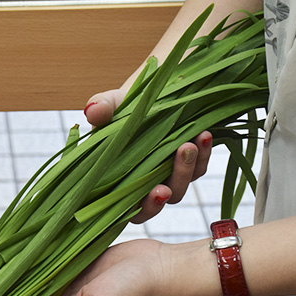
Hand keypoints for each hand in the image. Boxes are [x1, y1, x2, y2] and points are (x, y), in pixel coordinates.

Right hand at [84, 88, 211, 222]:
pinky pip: (199, 167)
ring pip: (180, 186)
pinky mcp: (187, 162)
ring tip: (190, 143)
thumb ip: (102, 108)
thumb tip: (92, 111)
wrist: (156, 87)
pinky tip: (203, 135)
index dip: (144, 207)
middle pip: (158, 201)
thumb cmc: (127, 100)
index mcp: (117, 178)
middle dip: (168, 192)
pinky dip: (203, 154)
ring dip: (186, 169)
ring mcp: (165, 173)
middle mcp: (142, 182)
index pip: (129, 206)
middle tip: (170, 175)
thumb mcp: (113, 101)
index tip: (157, 191)